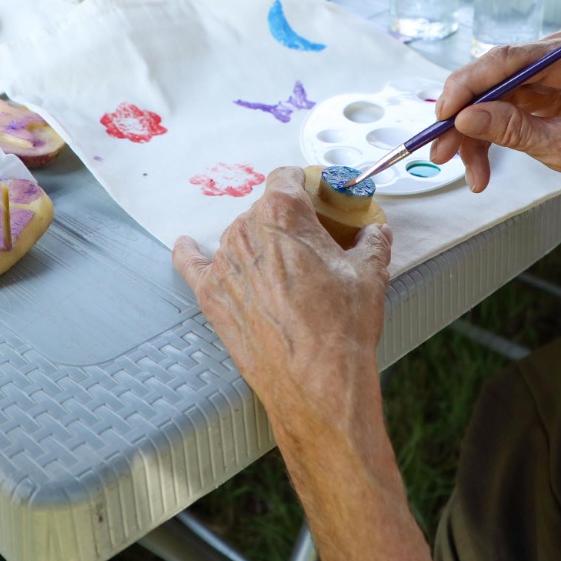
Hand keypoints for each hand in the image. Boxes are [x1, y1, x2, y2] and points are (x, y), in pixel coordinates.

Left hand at [173, 167, 391, 423]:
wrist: (316, 382)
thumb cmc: (342, 327)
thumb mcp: (370, 274)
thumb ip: (371, 242)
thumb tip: (374, 233)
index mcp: (282, 213)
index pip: (286, 177)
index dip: (304, 185)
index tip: (316, 197)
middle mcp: (246, 230)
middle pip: (264, 210)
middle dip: (287, 222)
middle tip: (311, 246)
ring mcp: (224, 264)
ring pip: (240, 236)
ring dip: (258, 244)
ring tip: (284, 272)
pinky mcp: (211, 296)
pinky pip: (192, 264)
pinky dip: (189, 253)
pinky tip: (186, 245)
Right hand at [429, 33, 560, 195]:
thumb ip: (514, 130)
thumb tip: (467, 118)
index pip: (506, 60)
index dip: (467, 86)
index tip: (442, 114)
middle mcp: (559, 54)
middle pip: (493, 77)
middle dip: (464, 116)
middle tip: (440, 148)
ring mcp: (549, 71)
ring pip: (493, 96)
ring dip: (474, 133)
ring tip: (467, 170)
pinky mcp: (543, 89)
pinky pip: (504, 107)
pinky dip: (490, 135)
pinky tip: (481, 164)